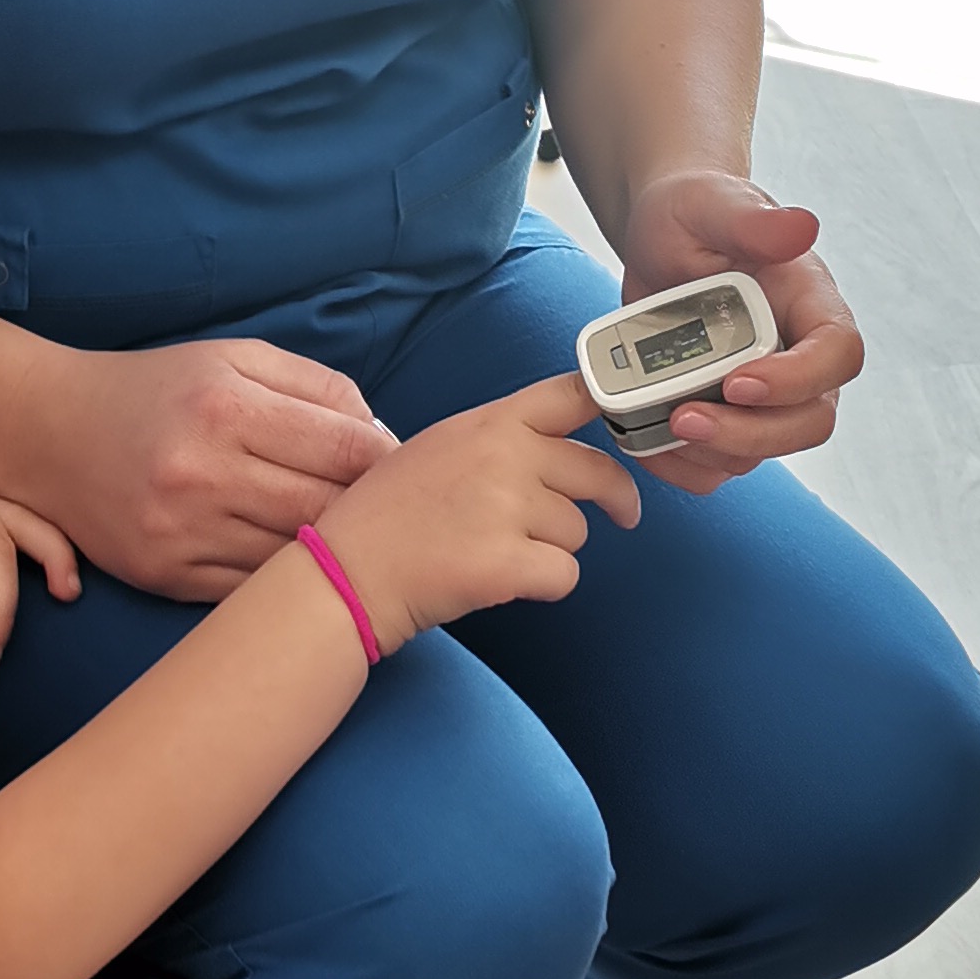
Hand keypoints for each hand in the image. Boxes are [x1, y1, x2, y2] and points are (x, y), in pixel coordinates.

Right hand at [28, 339, 397, 603]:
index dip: (388, 460)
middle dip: (367, 509)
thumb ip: (315, 386)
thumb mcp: (233, 359)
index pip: (346, 449)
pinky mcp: (165, 576)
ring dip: (330, 549)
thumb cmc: (154, 390)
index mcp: (225, 407)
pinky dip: (283, 577)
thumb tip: (382, 435)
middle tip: (384, 506)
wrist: (46, 434)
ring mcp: (180, 533)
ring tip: (347, 534)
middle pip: (327, 510)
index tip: (400, 465)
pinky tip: (295, 558)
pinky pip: (252, 589)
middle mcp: (201, 474)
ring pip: (295, 557)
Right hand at [314, 376, 638, 649]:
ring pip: (577, 531)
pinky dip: (544, 585)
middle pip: (598, 470)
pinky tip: (503, 579)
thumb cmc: (387, 515)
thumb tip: (556, 452)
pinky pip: (565, 575)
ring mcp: (506, 508)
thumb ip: (497, 440)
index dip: (612, 404)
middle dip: (616, 498)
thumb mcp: (438, 447)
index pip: (571, 394)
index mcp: (488, 421)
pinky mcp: (507, 562)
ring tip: (499, 550)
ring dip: (552, 548)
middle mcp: (504, 456)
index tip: (631, 421)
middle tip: (623, 515)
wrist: (347, 571)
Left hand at [615, 171, 862, 490]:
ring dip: (711, 453)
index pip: (837, 354)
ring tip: (656, 425)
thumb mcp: (709, 205)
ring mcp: (763, 394)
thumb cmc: (692, 214)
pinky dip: (681, 465)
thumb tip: (803, 227)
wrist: (658, 239)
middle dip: (751, 434)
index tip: (738, 381)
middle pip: (809, 421)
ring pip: (761, 452)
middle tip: (686, 418)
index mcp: (811, 304)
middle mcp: (798, 356)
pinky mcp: (722, 415)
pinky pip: (717, 465)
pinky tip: (645, 440)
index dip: (798, 380)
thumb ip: (751, 220)